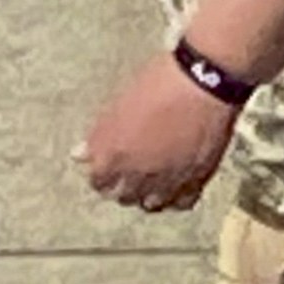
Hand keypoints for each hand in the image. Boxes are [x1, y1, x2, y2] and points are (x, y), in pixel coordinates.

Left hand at [79, 51, 243, 216]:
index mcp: (112, 156)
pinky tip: (176, 185)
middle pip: (123, 197)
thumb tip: (78, 154)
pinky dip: (175, 197)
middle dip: (123, 187)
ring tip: (152, 181)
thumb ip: (99, 135)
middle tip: (129, 174)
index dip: (102, 174)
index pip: (98, 182)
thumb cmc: (159, 83)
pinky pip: (180, 202)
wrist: (204, 80)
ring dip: (148, 194)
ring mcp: (167, 180)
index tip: (107, 168)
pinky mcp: (195, 179)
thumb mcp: (120, 103)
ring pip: (151, 203)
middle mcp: (137, 175)